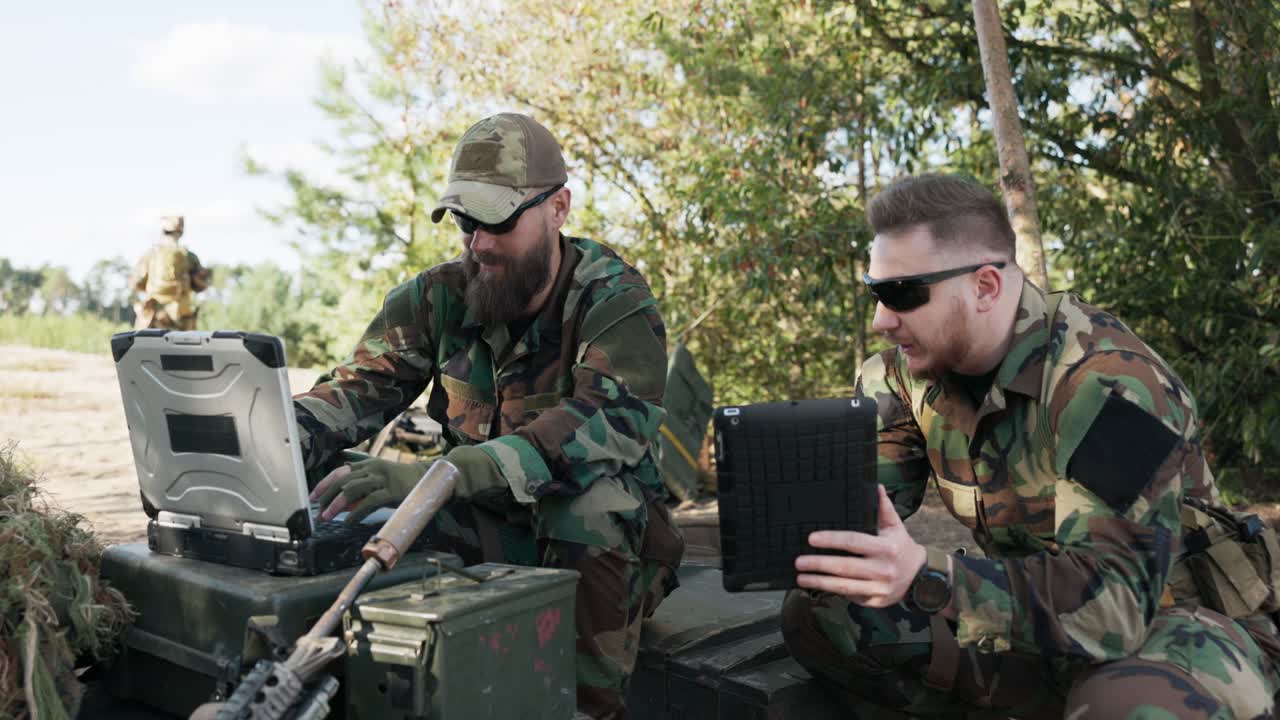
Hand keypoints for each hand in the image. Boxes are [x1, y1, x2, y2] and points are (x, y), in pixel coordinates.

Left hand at [309, 450, 432, 523]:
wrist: (429, 479)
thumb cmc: (403, 484)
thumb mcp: (379, 484)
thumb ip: (360, 493)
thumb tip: (340, 506)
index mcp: (368, 465)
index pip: (339, 472)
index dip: (324, 484)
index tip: (312, 497)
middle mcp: (373, 468)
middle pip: (342, 480)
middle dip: (326, 496)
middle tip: (317, 512)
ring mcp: (382, 479)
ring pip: (352, 489)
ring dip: (336, 505)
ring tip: (327, 517)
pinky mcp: (392, 491)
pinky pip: (369, 501)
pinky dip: (356, 512)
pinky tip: (348, 521)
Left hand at [795, 484, 926, 607]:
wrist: (921, 578)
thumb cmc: (901, 547)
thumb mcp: (896, 526)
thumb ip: (884, 507)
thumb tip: (876, 486)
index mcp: (886, 548)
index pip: (853, 542)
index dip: (831, 540)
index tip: (811, 539)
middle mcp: (883, 569)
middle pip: (844, 567)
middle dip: (818, 564)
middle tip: (799, 562)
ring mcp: (879, 588)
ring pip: (844, 586)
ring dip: (820, 582)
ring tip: (801, 577)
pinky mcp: (875, 601)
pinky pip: (851, 597)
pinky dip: (833, 592)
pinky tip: (818, 586)